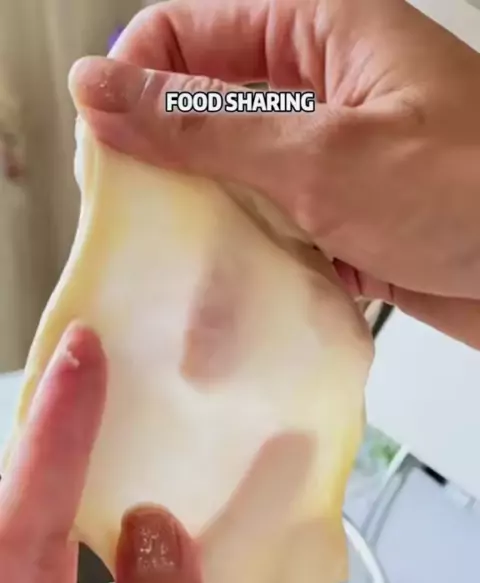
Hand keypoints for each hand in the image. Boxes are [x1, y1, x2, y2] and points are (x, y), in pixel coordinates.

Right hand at [70, 0, 479, 347]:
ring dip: (207, 216)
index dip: (136, 83)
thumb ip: (205, 126)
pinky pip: (267, 226)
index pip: (187, 32)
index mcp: (317, 31)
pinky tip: (239, 282)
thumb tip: (105, 90)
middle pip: (202, 108)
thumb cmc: (470, 192)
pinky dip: (247, 254)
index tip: (109, 151)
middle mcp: (317, 88)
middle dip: (167, 162)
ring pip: (230, 176)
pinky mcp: (337, 217)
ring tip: (192, 259)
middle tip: (143, 218)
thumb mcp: (321, 155)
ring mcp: (326, 158)